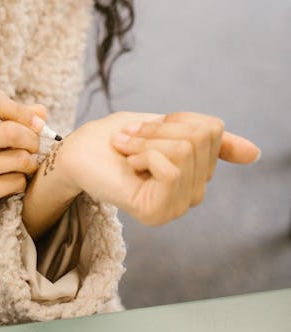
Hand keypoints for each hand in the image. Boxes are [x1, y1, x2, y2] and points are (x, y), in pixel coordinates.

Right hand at [0, 89, 44, 240]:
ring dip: (29, 164)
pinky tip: (10, 185)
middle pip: (11, 131)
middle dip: (33, 139)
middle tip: (33, 147)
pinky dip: (21, 183)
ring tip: (22, 167)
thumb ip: (12, 119)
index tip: (36, 122)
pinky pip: (15, 182)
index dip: (20, 109)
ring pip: (18, 159)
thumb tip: (41, 112)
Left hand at [31, 110, 259, 231]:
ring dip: (147, 139)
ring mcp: (176, 206)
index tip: (148, 128)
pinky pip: (170, 165)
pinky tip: (128, 164)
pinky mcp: (157, 212)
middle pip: (200, 138)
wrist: (74, 151)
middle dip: (160, 129)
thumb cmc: (114, 138)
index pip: (212, 129)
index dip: (176, 118)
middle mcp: (191, 195)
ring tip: (127, 151)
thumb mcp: (167, 128)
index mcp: (196, 173)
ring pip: (185, 149)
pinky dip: (144, 152)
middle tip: (131, 140)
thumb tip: (256, 153)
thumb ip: (210, 141)